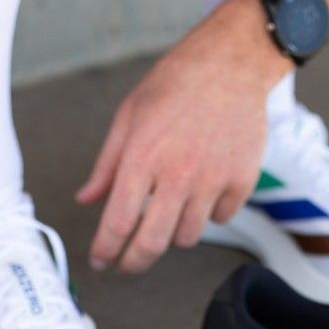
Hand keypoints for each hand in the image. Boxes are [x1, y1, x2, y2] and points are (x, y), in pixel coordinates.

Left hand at [76, 0, 290, 272]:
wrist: (231, 63)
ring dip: (173, 234)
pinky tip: (203, 191)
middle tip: (126, 264)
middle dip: (133, 263)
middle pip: (151, 244)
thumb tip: (86, 198)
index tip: (101, 261)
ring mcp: (213, 180)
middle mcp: (177, 174)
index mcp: (142, 157)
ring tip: (169, 211)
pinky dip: (209, 213)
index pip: (117, 223)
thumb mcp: (128, 117)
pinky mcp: (241, 181)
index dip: (105, 251)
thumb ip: (106, 165)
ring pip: (187, 237)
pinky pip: (220, 218)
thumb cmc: (176, 84)